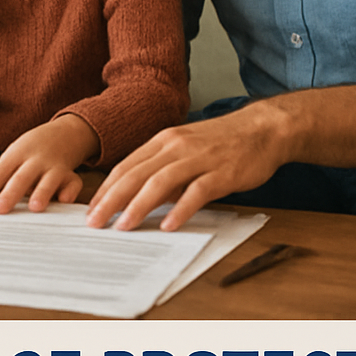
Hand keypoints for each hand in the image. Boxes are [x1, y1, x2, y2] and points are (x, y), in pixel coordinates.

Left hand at [0, 115, 99, 214]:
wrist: (64, 133)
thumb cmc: (31, 151)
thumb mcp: (11, 158)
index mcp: (16, 155)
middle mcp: (35, 161)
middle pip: (22, 177)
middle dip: (11, 193)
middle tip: (0, 209)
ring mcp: (54, 167)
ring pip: (49, 179)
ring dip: (42, 192)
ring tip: (35, 207)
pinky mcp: (71, 175)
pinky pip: (73, 182)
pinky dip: (70, 191)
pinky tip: (65, 201)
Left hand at [87, 106, 286, 231]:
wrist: (264, 128)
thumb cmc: (223, 142)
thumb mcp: (186, 150)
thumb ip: (164, 171)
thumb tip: (143, 199)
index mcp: (164, 141)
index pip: (126, 166)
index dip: (106, 188)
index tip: (91, 209)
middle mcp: (177, 146)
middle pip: (136, 174)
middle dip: (112, 200)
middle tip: (95, 222)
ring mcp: (199, 158)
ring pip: (161, 182)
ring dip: (139, 205)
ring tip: (123, 226)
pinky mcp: (222, 172)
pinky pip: (197, 191)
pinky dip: (180, 208)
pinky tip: (168, 224)